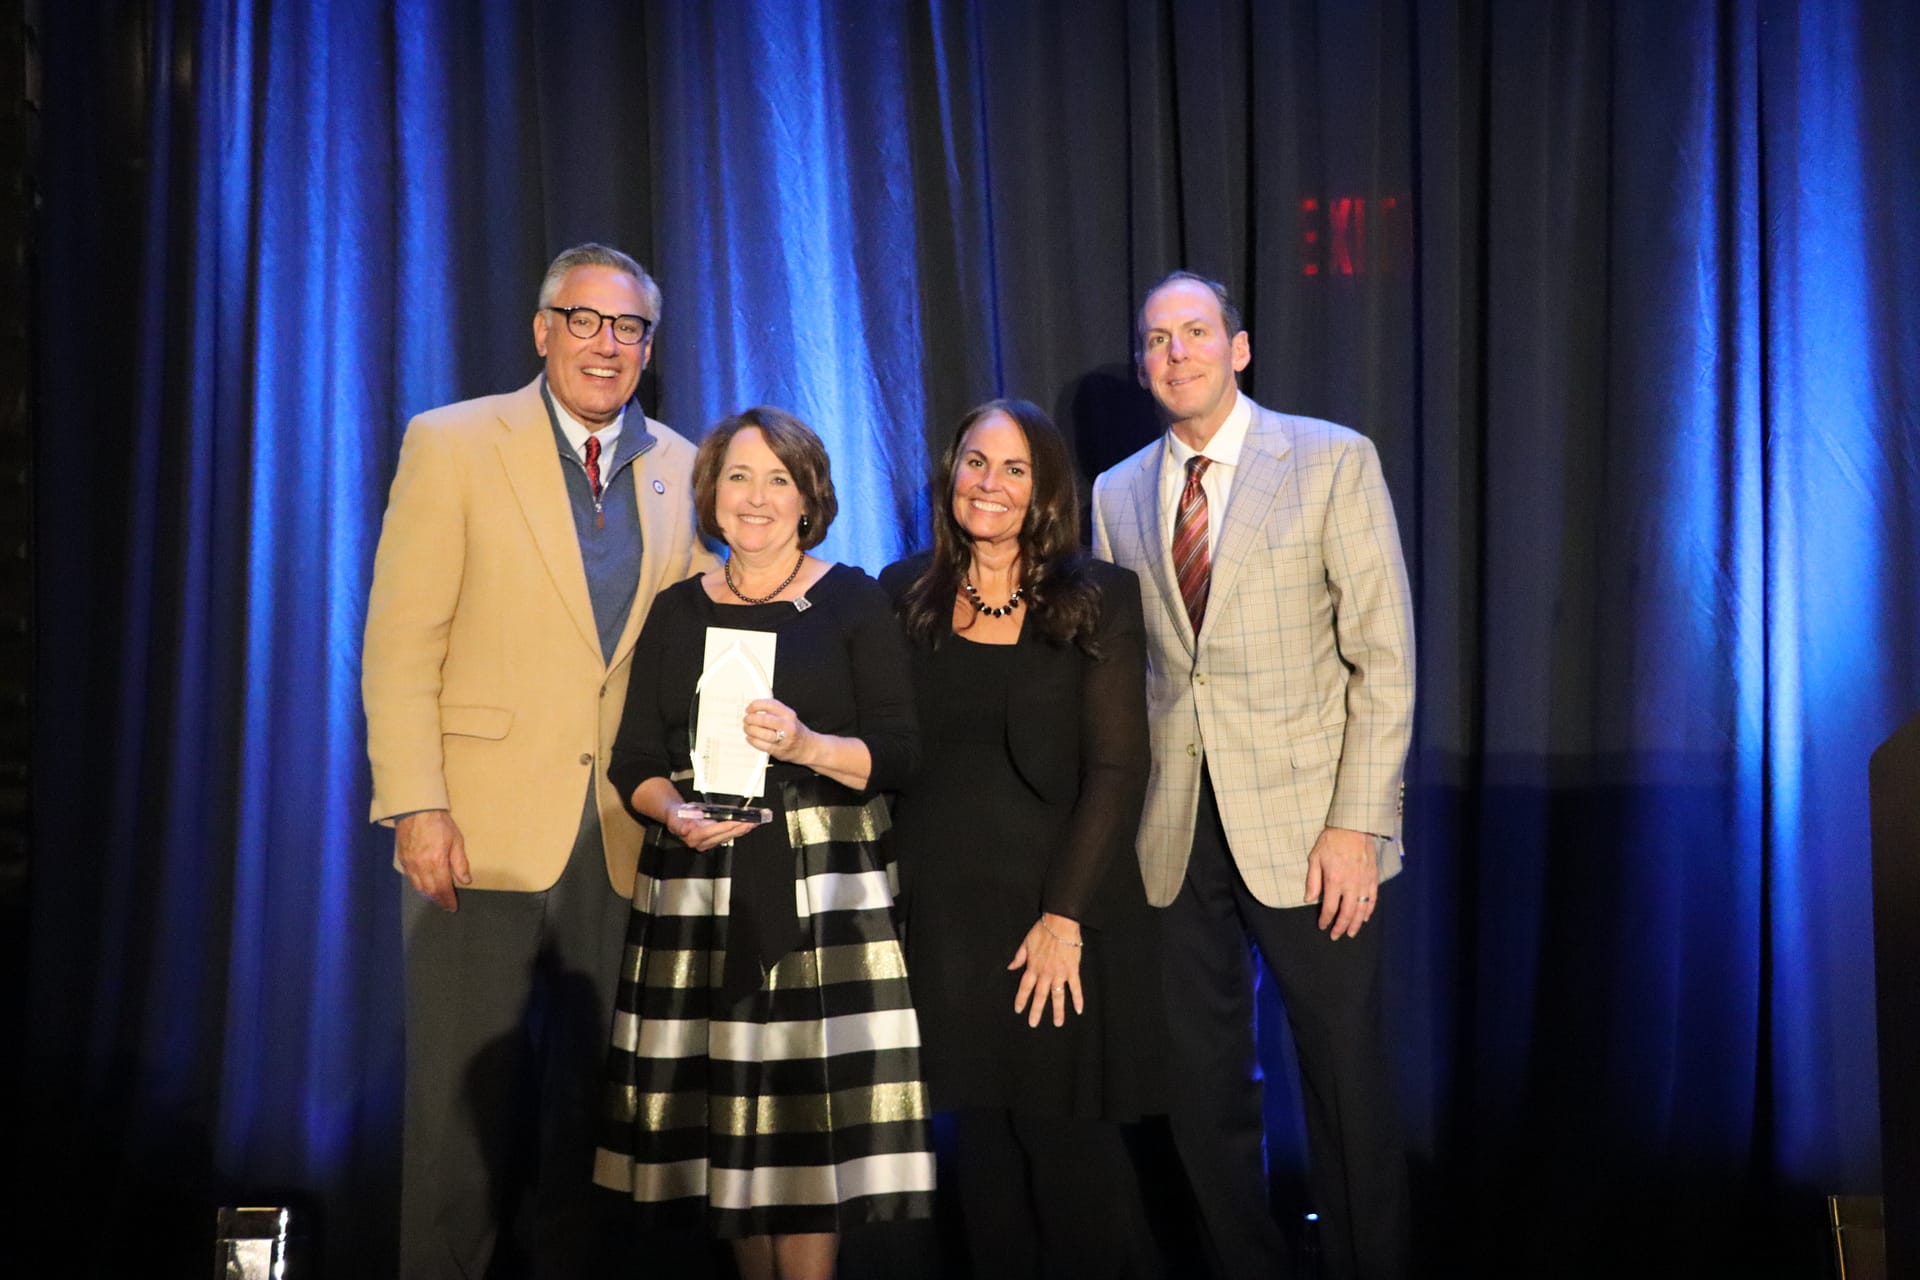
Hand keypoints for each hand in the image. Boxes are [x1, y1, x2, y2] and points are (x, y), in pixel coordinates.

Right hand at [396, 810, 470, 910]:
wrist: (416, 810)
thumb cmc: (439, 823)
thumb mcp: (456, 841)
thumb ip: (460, 863)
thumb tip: (465, 881)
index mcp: (436, 862)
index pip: (442, 888)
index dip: (448, 900)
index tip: (452, 907)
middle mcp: (421, 866)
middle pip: (429, 891)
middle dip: (438, 900)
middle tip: (445, 904)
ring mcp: (409, 864)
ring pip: (418, 887)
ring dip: (428, 894)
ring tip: (437, 897)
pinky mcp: (402, 860)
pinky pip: (410, 878)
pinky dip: (418, 885)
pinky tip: (424, 885)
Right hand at [663, 805, 757, 851]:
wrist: (676, 816)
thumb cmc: (677, 814)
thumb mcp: (675, 815)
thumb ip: (680, 823)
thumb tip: (687, 827)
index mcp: (692, 837)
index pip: (710, 832)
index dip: (723, 827)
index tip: (734, 821)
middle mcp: (701, 843)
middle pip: (722, 836)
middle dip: (737, 829)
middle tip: (750, 822)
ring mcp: (708, 843)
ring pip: (727, 837)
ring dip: (741, 831)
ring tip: (752, 823)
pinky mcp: (713, 841)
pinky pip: (727, 836)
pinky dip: (737, 831)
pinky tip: (745, 827)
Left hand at [744, 697, 810, 764]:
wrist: (807, 747)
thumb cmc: (794, 730)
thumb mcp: (788, 716)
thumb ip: (773, 711)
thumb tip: (753, 708)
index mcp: (788, 714)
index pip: (770, 705)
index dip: (755, 705)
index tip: (749, 709)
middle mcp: (787, 726)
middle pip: (764, 719)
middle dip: (751, 719)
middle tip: (746, 719)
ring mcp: (783, 739)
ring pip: (762, 733)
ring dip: (750, 730)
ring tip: (747, 728)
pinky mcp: (778, 750)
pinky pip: (762, 745)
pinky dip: (753, 740)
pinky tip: (750, 737)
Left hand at [1009, 913, 1084, 1027]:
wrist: (1060, 923)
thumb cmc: (1043, 930)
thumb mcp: (1026, 942)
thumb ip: (1019, 957)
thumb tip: (1010, 967)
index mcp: (1033, 967)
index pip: (1025, 987)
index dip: (1021, 999)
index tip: (1019, 1010)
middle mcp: (1045, 973)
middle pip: (1040, 996)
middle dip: (1036, 1011)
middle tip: (1034, 1023)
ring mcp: (1060, 973)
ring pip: (1058, 995)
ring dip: (1058, 1010)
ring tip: (1058, 1023)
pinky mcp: (1072, 970)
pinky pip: (1075, 987)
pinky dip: (1078, 999)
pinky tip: (1079, 1010)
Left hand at [1304, 826, 1377, 939]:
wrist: (1352, 826)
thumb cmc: (1331, 841)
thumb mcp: (1315, 858)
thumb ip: (1312, 880)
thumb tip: (1308, 899)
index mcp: (1334, 880)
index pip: (1330, 907)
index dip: (1325, 920)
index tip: (1322, 926)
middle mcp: (1351, 884)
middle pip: (1347, 913)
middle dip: (1341, 927)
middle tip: (1336, 936)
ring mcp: (1364, 881)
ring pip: (1362, 909)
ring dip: (1356, 923)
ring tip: (1351, 933)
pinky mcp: (1373, 877)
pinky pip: (1373, 898)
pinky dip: (1369, 910)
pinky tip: (1365, 918)